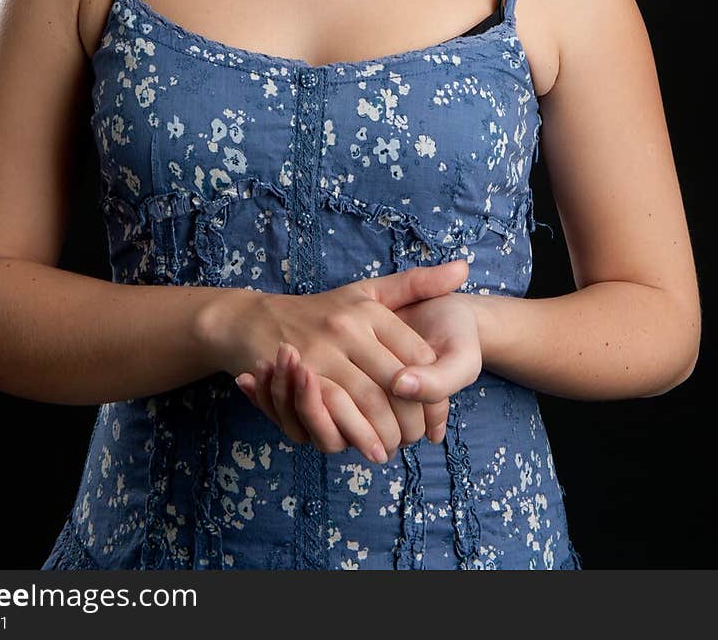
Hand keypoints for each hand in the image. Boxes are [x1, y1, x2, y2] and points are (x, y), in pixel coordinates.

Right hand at [214, 258, 468, 462]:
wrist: (253, 320)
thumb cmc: (320, 310)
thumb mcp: (367, 291)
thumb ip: (416, 284)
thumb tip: (464, 268)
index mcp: (369, 309)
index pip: (417, 355)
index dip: (433, 388)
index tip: (436, 412)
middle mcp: (347, 327)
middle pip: (397, 383)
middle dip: (412, 419)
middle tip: (420, 439)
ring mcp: (321, 351)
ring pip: (368, 402)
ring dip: (386, 434)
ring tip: (395, 449)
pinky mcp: (299, 375)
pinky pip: (335, 413)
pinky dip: (355, 435)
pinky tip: (368, 447)